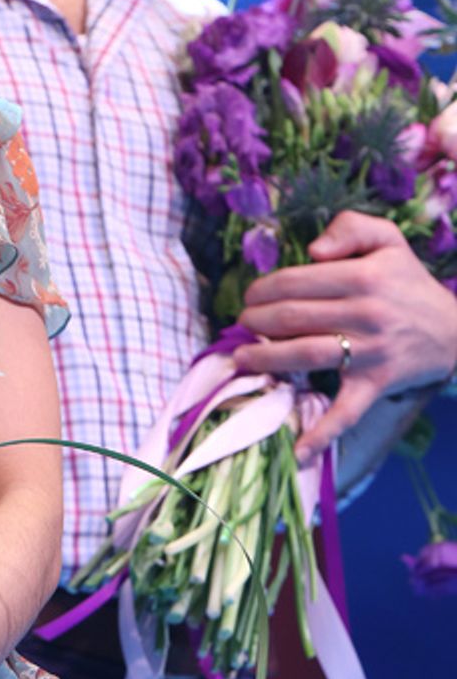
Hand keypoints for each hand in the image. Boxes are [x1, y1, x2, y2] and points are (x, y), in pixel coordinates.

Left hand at [235, 211, 456, 459]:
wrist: (455, 330)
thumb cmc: (409, 283)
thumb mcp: (388, 239)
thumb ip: (350, 228)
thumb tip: (312, 249)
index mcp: (362, 275)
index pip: (295, 281)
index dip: (263, 289)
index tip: (250, 296)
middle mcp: (364, 313)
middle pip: (293, 317)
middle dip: (256, 321)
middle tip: (242, 325)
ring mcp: (369, 352)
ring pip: (306, 355)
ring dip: (266, 359)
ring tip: (242, 359)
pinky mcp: (376, 383)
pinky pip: (346, 411)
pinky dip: (322, 433)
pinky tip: (298, 450)